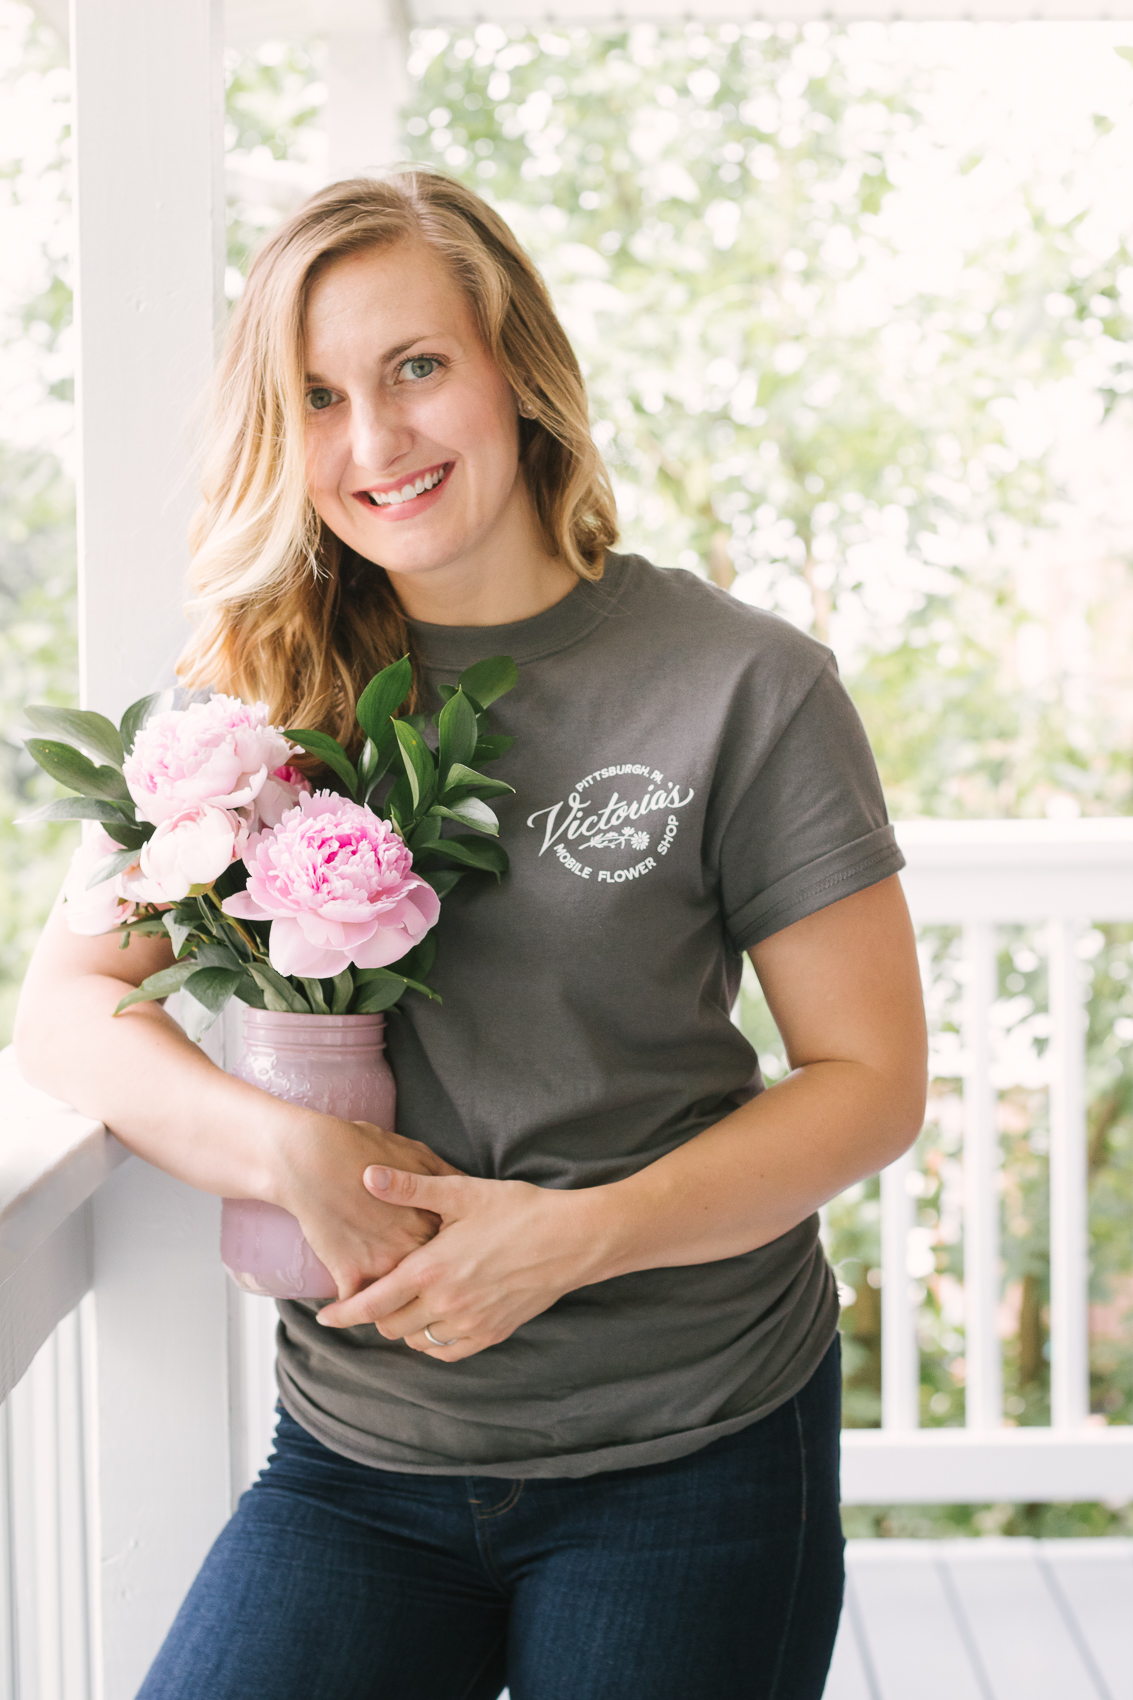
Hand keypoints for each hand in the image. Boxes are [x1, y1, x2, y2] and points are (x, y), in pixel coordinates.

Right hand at [270, 1118, 462, 1303]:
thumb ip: (443, 1176)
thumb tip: (465, 1186)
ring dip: (393, 1308)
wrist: (312, 1158)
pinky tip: (347, 1310)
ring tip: (390, 1312)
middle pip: (429, 1282)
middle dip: (427, 1290)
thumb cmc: (363, 1148)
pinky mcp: (351, 1274)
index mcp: (433, 1219)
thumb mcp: (415, 1153)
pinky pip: (358, 1307)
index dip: (448, 1258)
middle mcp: (414, 1246)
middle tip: (423, 1295)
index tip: (446, 1263)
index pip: (453, 1252)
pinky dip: (351, 1310)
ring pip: (397, 1302)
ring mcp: (383, 1263)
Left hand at [315, 1166, 607, 1360]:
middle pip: (390, 1326)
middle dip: (376, 1314)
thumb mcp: (463, 1192)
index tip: (324, 1317)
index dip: (343, 1313)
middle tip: (375, 1294)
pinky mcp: (493, 1333)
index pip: (372, 1303)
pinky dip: (434, 1341)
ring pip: (417, 1341)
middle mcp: (446, 1303)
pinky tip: (437, 1320)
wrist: (574, 1239)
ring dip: (404, 1327)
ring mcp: (471, 1323)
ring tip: (406, 1303)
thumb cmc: (519, 1210)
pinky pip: (448, 1351)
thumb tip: (368, 1175)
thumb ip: (411, 1188)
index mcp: (431, 1269)